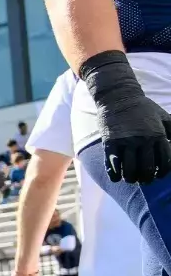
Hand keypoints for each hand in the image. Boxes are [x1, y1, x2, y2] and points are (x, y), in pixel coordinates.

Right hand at [81, 51, 170, 183]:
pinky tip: (117, 177)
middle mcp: (143, 140)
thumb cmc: (143, 107)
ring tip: (132, 179)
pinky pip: (113, 165)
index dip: (163, 172)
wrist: (118, 96)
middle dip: (147, 178)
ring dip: (132, 178)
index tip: (159, 174)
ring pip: (130, 170)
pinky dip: (115, 175)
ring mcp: (125, 142)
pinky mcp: (110, 143)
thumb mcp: (163, 116)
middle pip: (148, 168)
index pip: (166, 161)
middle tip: (145, 179)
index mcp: (158, 135)